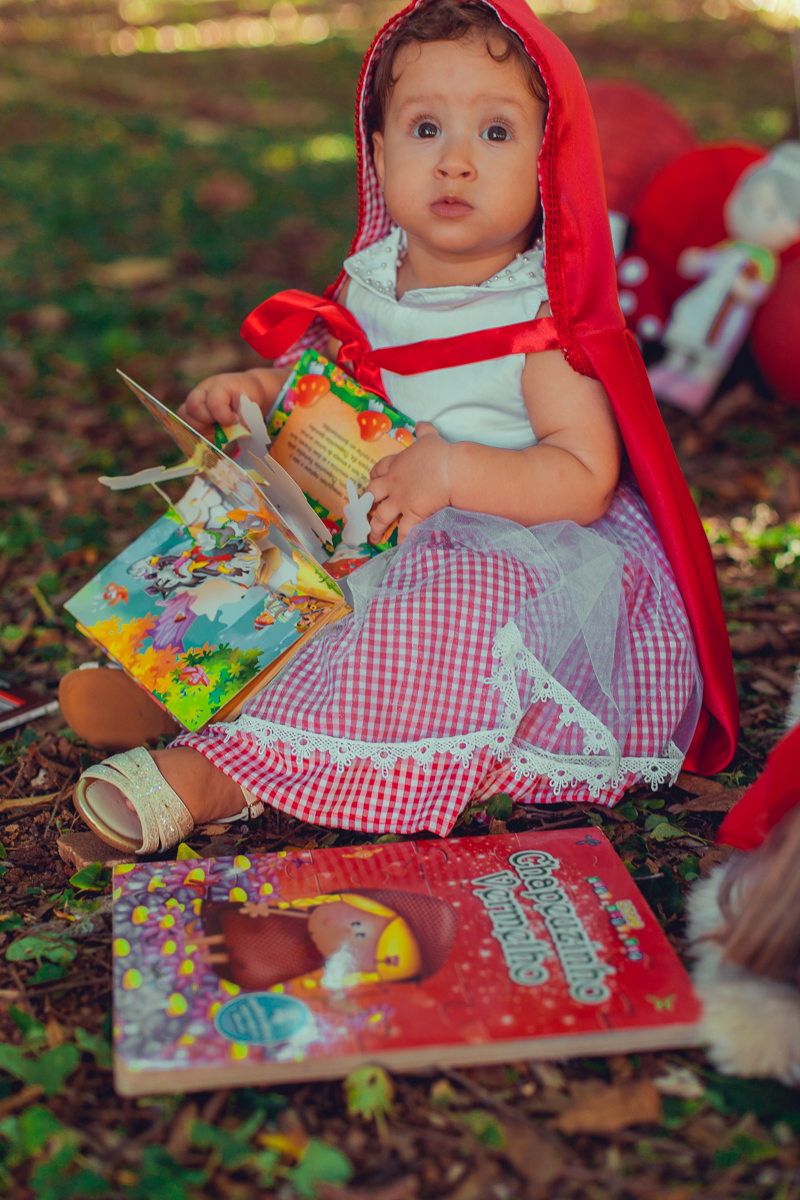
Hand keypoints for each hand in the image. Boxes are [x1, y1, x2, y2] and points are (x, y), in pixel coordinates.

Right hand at [178, 368, 287, 431]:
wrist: (244, 392)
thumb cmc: (247, 396)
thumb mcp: (251, 402)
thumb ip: (246, 415)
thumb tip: (241, 429)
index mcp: (219, 385)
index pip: (214, 404)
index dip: (224, 417)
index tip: (233, 420)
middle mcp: (201, 392)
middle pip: (192, 408)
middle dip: (208, 422)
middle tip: (222, 424)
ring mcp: (194, 402)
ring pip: (185, 419)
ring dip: (201, 430)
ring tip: (216, 430)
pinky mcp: (191, 415)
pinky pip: (186, 428)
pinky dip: (198, 435)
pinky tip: (211, 434)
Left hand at [367, 421, 450, 542]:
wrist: (450, 469)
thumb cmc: (440, 453)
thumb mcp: (429, 437)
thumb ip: (423, 431)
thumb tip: (421, 423)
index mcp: (396, 465)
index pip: (378, 470)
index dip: (373, 477)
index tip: (371, 482)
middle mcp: (393, 484)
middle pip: (372, 495)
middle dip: (366, 505)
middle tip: (362, 513)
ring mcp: (400, 501)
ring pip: (381, 517)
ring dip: (375, 529)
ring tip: (372, 538)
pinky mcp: (412, 514)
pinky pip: (403, 531)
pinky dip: (401, 541)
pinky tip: (398, 549)